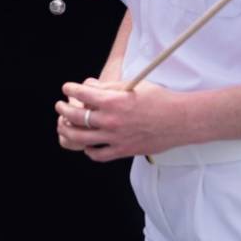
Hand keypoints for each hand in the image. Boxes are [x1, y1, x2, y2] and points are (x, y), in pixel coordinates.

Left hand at [55, 78, 186, 160]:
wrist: (180, 120)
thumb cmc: (158, 99)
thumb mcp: (132, 85)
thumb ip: (107, 87)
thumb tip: (88, 86)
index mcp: (113, 101)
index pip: (81, 93)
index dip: (70, 89)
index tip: (66, 88)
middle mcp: (111, 120)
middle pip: (76, 116)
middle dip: (63, 109)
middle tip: (60, 106)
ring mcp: (116, 138)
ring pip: (80, 138)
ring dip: (68, 130)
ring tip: (64, 125)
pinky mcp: (123, 151)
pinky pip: (98, 155)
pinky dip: (89, 150)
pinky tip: (87, 145)